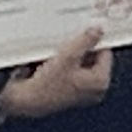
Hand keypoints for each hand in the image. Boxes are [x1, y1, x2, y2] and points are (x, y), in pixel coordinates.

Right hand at [0, 28, 114, 124]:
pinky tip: (53, 59)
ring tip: (59, 52)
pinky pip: (71, 69)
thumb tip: (98, 30)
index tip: (87, 31)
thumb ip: (85, 40)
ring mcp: (81, 90)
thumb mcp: (68, 56)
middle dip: (82, 48)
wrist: (25, 100)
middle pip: (93, 57)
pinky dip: (64, 62)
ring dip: (71, 53)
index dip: (95, 41)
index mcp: (100, 82)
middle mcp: (93, 89)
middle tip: (70, 42)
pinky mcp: (68, 89)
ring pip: (81, 62)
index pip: (105, 52)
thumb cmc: (47, 85)